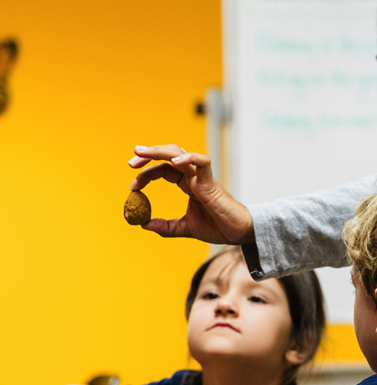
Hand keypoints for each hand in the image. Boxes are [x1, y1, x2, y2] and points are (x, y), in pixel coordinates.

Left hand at [128, 144, 254, 243]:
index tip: (132, 187)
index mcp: (188, 184)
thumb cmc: (218, 227)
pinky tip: (174, 162)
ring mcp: (203, 177)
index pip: (163, 170)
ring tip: (142, 153)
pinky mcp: (211, 182)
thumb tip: (143, 224)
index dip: (146, 174)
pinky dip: (188, 158)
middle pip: (169, 155)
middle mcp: (194, 176)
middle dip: (148, 155)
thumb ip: (166, 226)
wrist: (238, 233)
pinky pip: (202, 162)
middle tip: (131, 162)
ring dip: (159, 151)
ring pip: (180, 153)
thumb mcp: (185, 228)